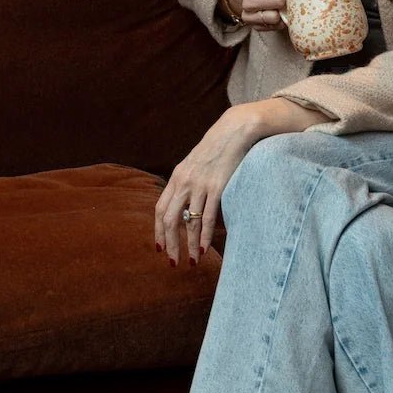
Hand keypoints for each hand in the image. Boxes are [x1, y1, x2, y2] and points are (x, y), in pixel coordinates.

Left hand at [154, 106, 262, 263]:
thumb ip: (187, 182)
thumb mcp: (194, 164)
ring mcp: (200, 185)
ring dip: (189, 244)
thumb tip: (186, 204)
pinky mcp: (217, 187)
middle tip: (173, 262)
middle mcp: (184, 183)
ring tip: (192, 260)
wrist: (234, 131)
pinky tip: (204, 248)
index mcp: (176, 177)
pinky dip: (204, 236)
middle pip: (169, 220)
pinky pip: (207, 217)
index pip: (160, 209)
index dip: (158, 231)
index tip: (160, 247)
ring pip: (189, 222)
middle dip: (170, 244)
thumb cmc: (217, 148)